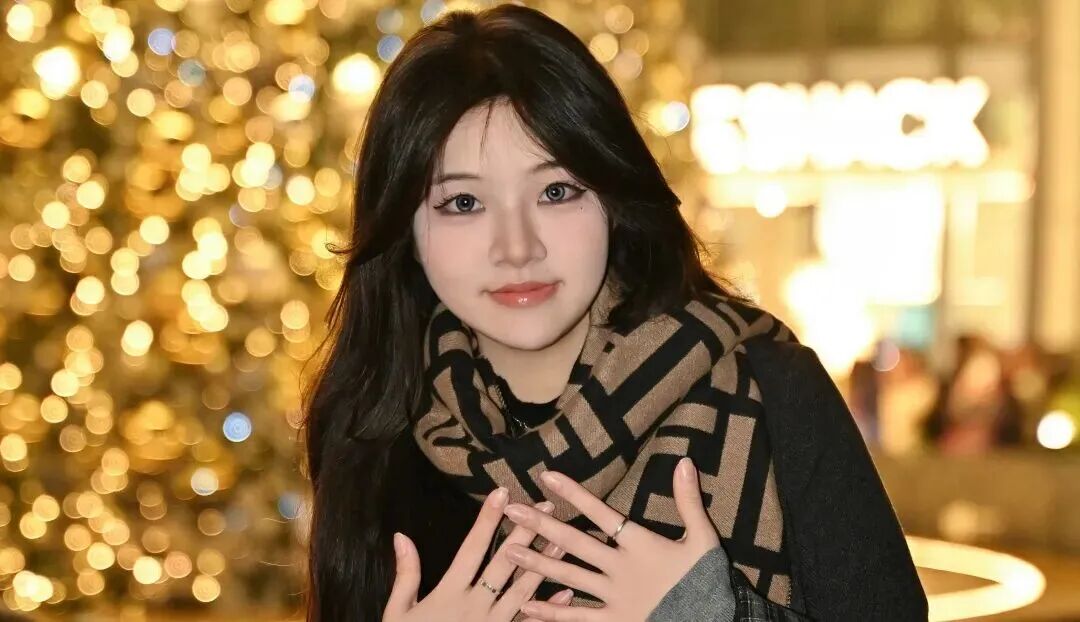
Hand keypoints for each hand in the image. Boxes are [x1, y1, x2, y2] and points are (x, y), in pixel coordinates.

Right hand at [383, 487, 575, 621]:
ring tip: (563, 541)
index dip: (487, 519)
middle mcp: (475, 607)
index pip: (472, 548)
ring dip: (544, 565)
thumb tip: (401, 536)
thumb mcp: (398, 612)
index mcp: (449, 593)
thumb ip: (406, 574)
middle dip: (525, 532)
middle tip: (545, 507)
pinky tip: (566, 594)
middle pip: (505, 564)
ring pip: (523, 591)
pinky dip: (549, 610)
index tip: (502, 492)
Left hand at [502, 457, 720, 620]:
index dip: (573, 493)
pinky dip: (551, 612)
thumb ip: (689, 501)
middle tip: (511, 510)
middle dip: (540, 525)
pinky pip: (577, 619)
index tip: (546, 476)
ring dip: (536, 563)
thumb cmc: (706, 581)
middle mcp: (619, 568)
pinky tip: (526, 606)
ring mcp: (613, 597)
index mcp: (639, 544)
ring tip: (507, 550)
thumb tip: (684, 461)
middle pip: (573, 542)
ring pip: (568, 577)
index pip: (600, 512)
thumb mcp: (703, 538)